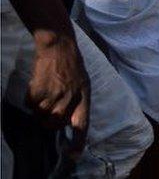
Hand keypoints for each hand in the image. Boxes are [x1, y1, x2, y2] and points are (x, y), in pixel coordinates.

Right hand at [27, 31, 89, 147]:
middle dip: (49, 122)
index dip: (78, 140)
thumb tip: (68, 120)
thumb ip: (77, 101)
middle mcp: (71, 97)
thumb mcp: (82, 82)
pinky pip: (31, 105)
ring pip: (41, 114)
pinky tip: (37, 86)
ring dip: (39, 108)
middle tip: (47, 112)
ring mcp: (55, 94)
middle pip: (56, 123)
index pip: (82, 123)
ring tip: (44, 92)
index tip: (73, 155)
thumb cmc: (71, 64)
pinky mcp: (39, 90)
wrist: (59, 46)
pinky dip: (30, 99)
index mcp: (84, 95)